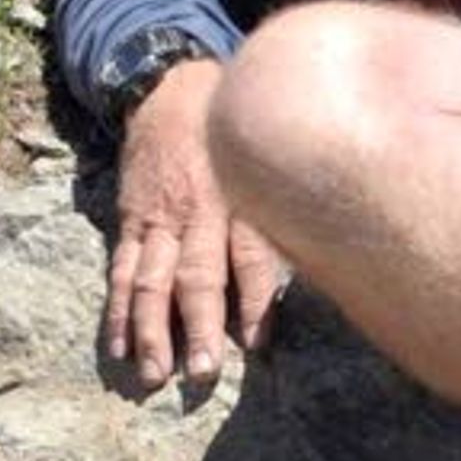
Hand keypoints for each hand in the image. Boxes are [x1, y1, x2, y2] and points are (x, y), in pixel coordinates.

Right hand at [101, 61, 289, 396]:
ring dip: (153, 330)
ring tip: (155, 375)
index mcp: (243, 196)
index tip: (258, 342)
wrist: (173, 85)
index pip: (250, 256)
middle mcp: (200, 211)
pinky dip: (118, 311)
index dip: (254, 300)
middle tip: (204, 372)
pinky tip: (118, 346)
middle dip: (201, 326)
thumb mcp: (273, 152)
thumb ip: (295, 196)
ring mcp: (161, 219)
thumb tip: (342, 240)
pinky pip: (122, 270)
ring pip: (153, 281)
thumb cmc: (241, 127)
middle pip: (199, 276)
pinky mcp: (132, 221)